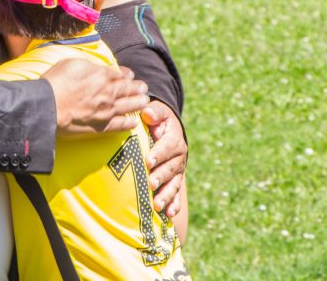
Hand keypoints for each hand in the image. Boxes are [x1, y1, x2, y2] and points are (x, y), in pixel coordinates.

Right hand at [42, 60, 148, 135]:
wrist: (47, 106)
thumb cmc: (55, 82)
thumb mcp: (71, 63)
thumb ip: (88, 65)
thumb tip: (97, 68)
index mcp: (101, 75)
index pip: (120, 74)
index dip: (127, 74)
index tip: (129, 75)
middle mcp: (108, 92)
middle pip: (129, 89)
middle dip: (138, 87)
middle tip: (143, 88)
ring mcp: (107, 110)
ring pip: (130, 106)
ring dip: (139, 102)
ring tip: (144, 101)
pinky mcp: (102, 126)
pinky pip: (121, 125)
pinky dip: (130, 123)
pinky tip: (134, 122)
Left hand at [142, 101, 187, 215]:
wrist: (168, 129)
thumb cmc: (158, 120)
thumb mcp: (157, 112)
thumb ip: (153, 112)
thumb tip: (148, 113)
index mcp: (174, 139)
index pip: (167, 147)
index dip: (158, 154)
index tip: (148, 161)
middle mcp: (179, 157)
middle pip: (170, 168)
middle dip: (160, 177)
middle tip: (150, 183)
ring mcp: (178, 170)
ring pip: (173, 184)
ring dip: (166, 195)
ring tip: (157, 205)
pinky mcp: (176, 180)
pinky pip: (176, 193)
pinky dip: (174, 204)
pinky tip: (169, 214)